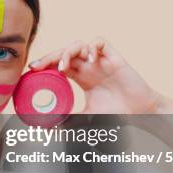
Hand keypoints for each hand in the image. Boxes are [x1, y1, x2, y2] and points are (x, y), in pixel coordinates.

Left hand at [28, 37, 161, 113]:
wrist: (141, 113)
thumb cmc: (116, 113)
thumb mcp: (86, 118)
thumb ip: (68, 122)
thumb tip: (47, 130)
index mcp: (81, 77)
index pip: (58, 64)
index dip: (45, 63)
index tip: (31, 70)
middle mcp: (89, 66)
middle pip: (64, 52)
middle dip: (49, 56)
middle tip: (37, 66)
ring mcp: (101, 61)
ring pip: (79, 44)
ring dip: (67, 51)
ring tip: (63, 66)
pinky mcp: (114, 57)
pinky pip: (100, 42)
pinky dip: (91, 47)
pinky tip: (89, 60)